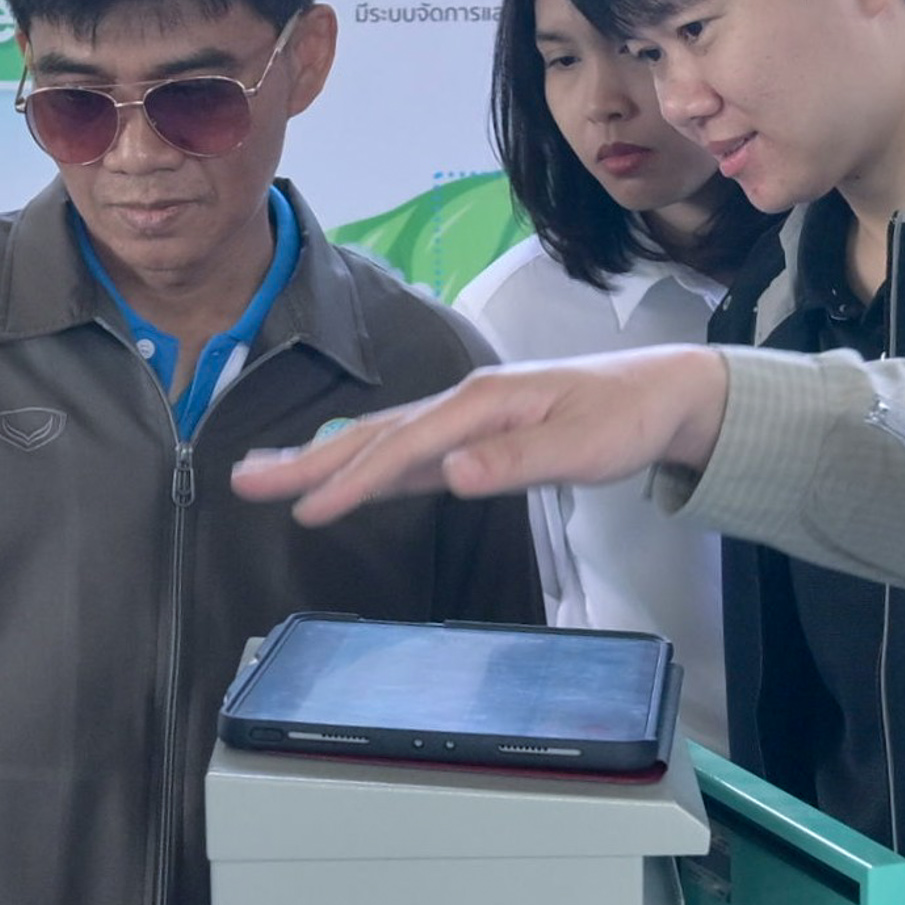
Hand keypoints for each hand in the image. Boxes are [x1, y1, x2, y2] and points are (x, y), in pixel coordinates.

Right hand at [234, 346, 732, 522]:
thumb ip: (515, 461)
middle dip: (306, 462)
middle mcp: (463, 403)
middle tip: (244, 481)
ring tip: (264, 476)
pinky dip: (363, 465)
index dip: (353, 482)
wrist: (660, 392)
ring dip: (322, 459)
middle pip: (372, 435)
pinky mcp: (471, 434)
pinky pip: (404, 451)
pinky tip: (339, 480)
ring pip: (379, 439)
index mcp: (482, 403)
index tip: (307, 512)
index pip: (404, 448)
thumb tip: (451, 472)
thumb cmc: (625, 418)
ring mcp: (464, 417)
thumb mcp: (582, 447)